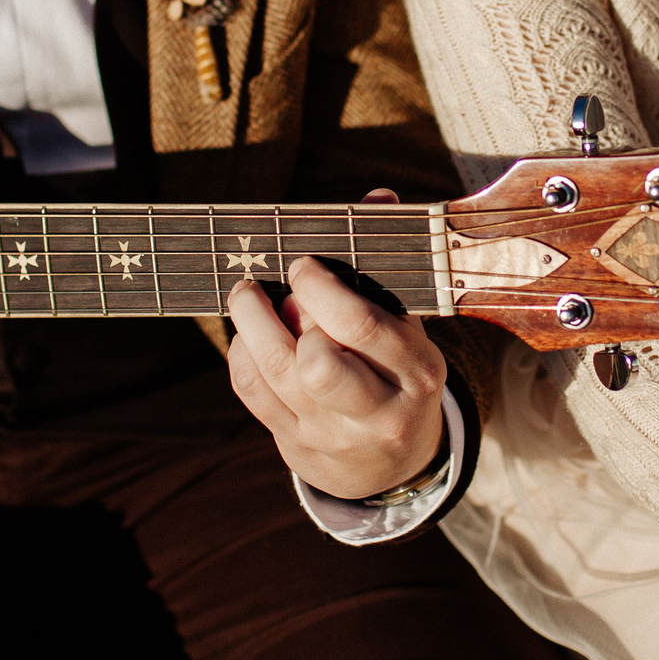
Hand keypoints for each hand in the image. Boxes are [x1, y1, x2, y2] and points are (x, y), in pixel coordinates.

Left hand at [226, 201, 445, 499]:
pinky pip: (252, 393)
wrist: (393, 463)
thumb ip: (386, 264)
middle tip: (280, 283)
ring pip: (275, 374)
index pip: (362, 328)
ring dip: (251, 323)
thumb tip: (378, 197)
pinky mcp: (297, 446)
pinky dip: (241, 353)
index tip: (304, 264)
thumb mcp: (408, 326)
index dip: (322, 289)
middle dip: (287, 313)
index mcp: (417, 373)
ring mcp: (334, 434)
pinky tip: (248, 333)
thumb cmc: (396, 368)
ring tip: (247, 294)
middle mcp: (379, 411)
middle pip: (319, 364)